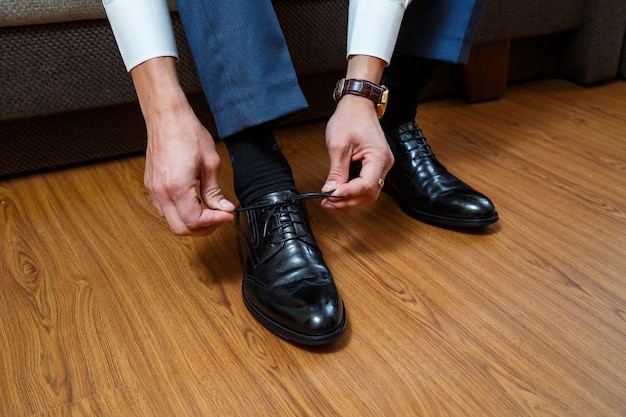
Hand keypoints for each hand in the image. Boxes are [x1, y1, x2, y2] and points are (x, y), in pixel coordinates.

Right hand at [131, 57, 234, 235]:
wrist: (166, 116)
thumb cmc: (186, 132)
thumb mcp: (210, 162)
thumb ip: (215, 190)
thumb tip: (224, 208)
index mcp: (177, 187)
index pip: (195, 221)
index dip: (214, 222)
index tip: (227, 214)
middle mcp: (161, 192)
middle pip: (180, 229)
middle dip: (203, 229)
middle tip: (219, 218)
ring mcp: (153, 190)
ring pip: (172, 222)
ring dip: (191, 222)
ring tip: (209, 210)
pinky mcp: (151, 186)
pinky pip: (165, 210)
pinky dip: (181, 213)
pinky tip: (194, 201)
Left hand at [321, 94, 393, 210]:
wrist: (358, 105)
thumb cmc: (350, 118)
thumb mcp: (338, 145)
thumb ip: (336, 171)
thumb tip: (330, 190)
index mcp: (378, 156)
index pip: (366, 185)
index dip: (349, 193)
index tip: (331, 196)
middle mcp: (384, 163)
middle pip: (369, 194)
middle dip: (348, 202)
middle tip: (328, 204)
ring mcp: (381, 166)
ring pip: (369, 193)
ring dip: (350, 200)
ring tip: (331, 201)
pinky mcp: (375, 166)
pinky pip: (367, 185)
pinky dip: (353, 192)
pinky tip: (339, 193)